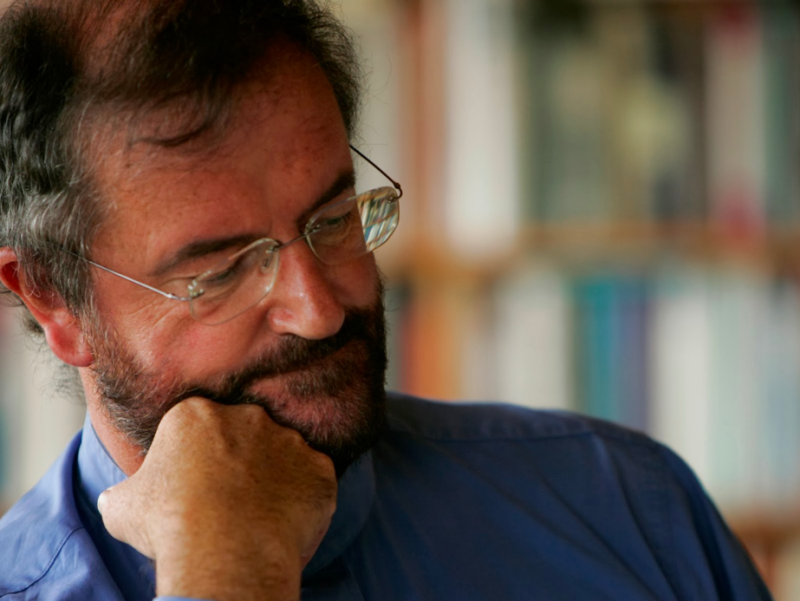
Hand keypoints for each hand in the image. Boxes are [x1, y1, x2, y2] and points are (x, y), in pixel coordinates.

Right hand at [97, 397, 336, 600]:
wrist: (224, 552)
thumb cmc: (168, 525)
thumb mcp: (122, 506)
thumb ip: (128, 490)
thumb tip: (123, 497)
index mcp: (196, 414)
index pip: (197, 427)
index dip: (195, 459)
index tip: (192, 485)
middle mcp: (247, 416)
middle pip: (244, 434)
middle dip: (238, 461)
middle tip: (229, 500)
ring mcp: (288, 440)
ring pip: (282, 456)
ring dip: (273, 479)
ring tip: (257, 517)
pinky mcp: (319, 468)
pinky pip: (313, 479)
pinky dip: (304, 498)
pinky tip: (284, 523)